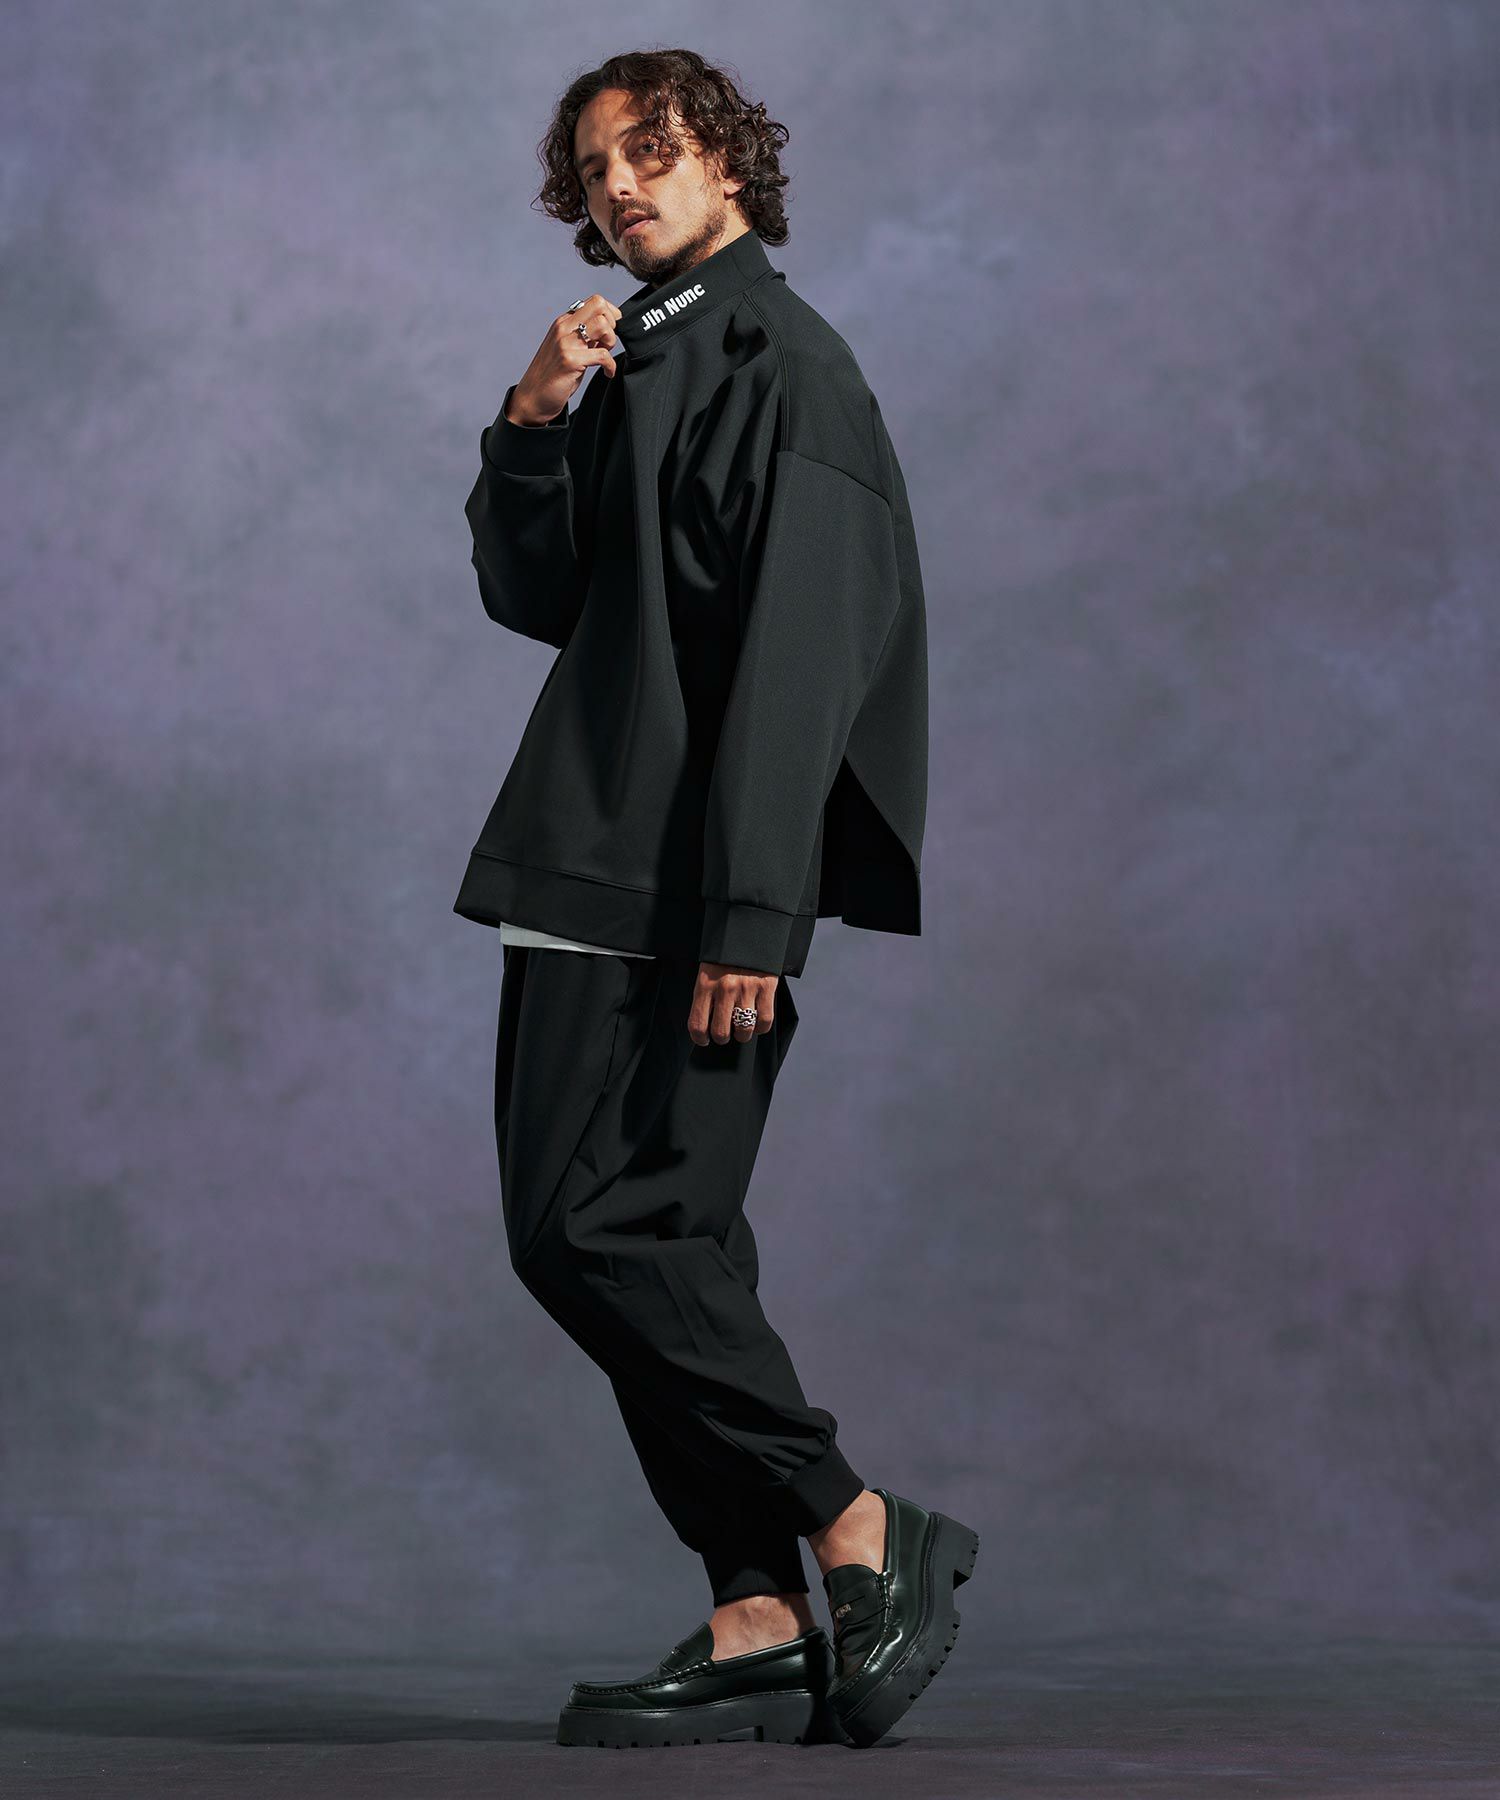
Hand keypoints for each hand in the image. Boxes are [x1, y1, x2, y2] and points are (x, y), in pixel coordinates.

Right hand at [505, 293, 624, 424]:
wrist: (532, 398)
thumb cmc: (552, 376)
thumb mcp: (569, 349)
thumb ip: (585, 338)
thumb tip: (607, 331)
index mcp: (564, 322)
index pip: (595, 301)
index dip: (610, 315)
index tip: (610, 332)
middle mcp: (564, 328)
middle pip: (599, 305)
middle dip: (613, 324)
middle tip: (608, 344)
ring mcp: (565, 343)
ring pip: (602, 325)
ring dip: (611, 342)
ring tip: (605, 357)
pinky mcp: (570, 361)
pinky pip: (602, 355)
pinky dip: (610, 366)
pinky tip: (607, 373)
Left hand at [689, 962, 779, 1047]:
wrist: (749, 928)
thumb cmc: (725, 955)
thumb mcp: (707, 972)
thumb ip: (706, 995)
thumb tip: (705, 1025)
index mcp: (705, 984)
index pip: (697, 1024)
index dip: (700, 1039)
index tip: (704, 1039)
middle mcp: (725, 988)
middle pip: (721, 1032)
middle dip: (722, 1038)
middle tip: (724, 1034)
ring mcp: (747, 989)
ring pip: (744, 1030)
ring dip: (742, 1035)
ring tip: (741, 1029)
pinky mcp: (766, 987)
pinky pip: (764, 1021)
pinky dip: (760, 1027)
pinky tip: (756, 1022)